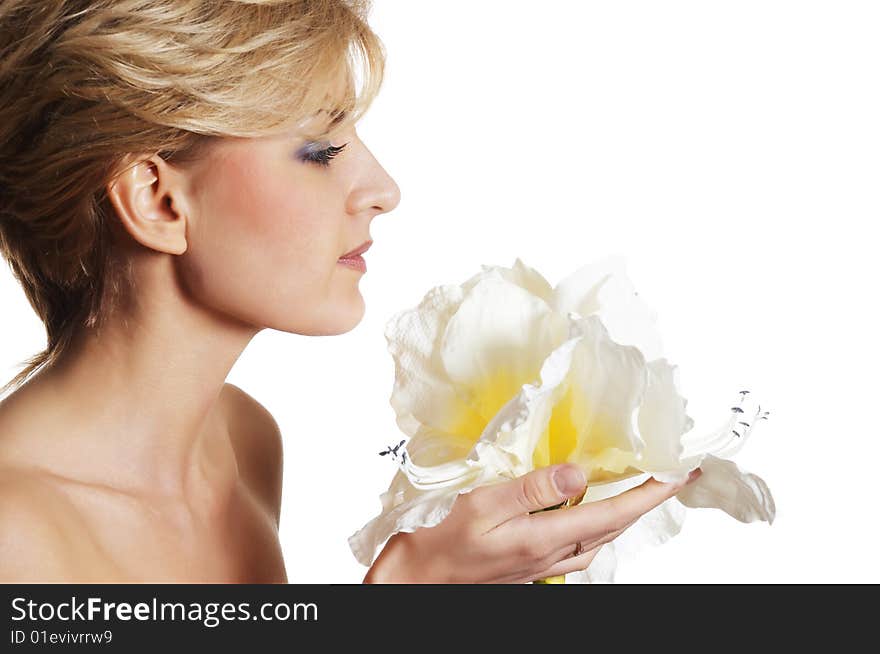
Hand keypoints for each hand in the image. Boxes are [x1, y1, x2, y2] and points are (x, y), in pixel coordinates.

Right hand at [363, 464, 701, 583]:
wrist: (419, 580)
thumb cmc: (441, 541)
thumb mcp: (481, 505)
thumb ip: (531, 489)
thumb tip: (578, 473)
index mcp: (544, 539)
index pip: (613, 514)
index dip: (651, 492)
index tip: (679, 473)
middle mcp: (551, 556)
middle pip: (614, 529)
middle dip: (647, 502)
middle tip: (670, 477)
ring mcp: (542, 564)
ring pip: (599, 540)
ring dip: (624, 515)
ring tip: (639, 491)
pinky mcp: (531, 565)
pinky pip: (579, 546)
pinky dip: (597, 526)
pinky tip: (588, 515)